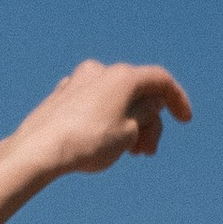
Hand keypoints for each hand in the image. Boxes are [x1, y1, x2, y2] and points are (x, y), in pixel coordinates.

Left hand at [15, 59, 192, 180]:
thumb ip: (146, 114)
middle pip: (136, 93)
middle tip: (147, 153)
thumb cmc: (87, 143)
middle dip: (148, 122)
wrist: (38, 152)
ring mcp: (77, 82)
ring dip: (128, 123)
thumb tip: (149, 103)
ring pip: (114, 100)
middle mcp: (100, 70)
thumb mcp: (129, 132)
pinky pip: (93, 106)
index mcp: (123, 75)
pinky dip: (106, 120)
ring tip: (129, 152)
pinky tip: (103, 143)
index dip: (177, 100)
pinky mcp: (60, 97)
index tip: (184, 121)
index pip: (160, 81)